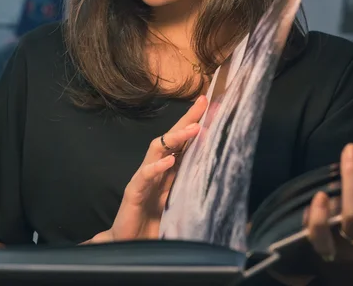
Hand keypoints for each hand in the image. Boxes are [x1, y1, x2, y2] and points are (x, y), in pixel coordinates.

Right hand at [88, 95, 207, 243]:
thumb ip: (194, 185)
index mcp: (169, 169)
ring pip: (158, 149)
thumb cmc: (157, 223)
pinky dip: (156, 167)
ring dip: (176, 137)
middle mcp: (156, 168)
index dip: (194, 122)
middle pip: (170, 137)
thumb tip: (221, 173)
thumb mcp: (182, 201)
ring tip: (194, 129)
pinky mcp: (133, 192)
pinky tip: (168, 161)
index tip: (209, 104)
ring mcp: (144, 178)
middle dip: (187, 119)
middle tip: (203, 105)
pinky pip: (144, 176)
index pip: (183, 141)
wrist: (131, 247)